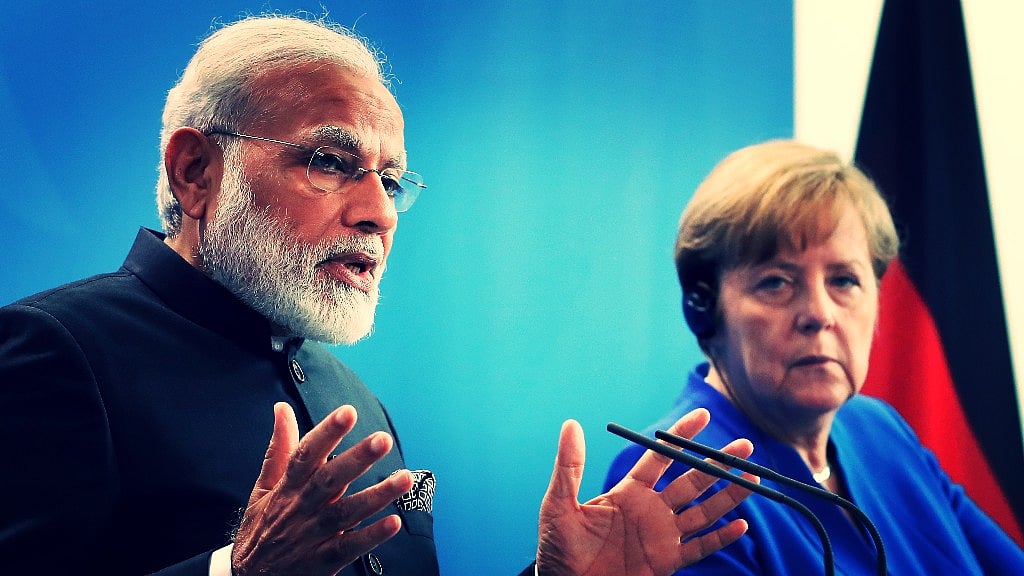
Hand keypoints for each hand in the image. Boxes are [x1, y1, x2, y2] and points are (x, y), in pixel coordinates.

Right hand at [231, 403, 413, 575]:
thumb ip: (279, 449)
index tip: (347, 412)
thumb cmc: (261, 528)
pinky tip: (393, 522)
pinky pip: (350, 547)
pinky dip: (371, 536)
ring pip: (346, 513)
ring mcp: (312, 536)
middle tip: (383, 440)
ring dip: (377, 495)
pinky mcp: (323, 561)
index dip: (327, 433)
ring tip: (404, 478)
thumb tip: (282, 410)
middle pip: (330, 481)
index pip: (306, 455)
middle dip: (357, 459)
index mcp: (287, 488)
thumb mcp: (262, 488)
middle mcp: (300, 509)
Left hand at [535, 408, 755, 575]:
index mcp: (629, 492)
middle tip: (744, 445)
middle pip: (691, 481)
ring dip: (728, 495)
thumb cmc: (558, 545)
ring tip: (753, 478)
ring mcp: (661, 535)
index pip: (661, 458)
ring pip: (703, 511)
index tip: (703, 415)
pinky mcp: (666, 561)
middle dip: (717, 463)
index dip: (681, 436)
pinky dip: (721, 537)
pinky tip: (740, 525)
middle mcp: (651, 509)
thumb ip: (569, 466)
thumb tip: (570, 424)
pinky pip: (700, 547)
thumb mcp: (559, 503)